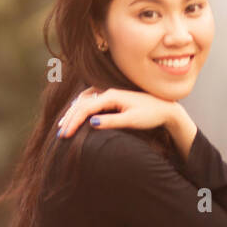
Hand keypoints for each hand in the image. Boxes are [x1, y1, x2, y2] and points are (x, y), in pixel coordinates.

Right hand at [57, 86, 181, 138]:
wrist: (165, 108)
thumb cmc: (150, 115)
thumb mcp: (131, 120)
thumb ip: (111, 121)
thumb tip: (91, 123)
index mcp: (111, 95)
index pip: (85, 108)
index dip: (73, 122)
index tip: (65, 135)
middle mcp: (108, 91)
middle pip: (81, 103)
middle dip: (69, 118)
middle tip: (60, 134)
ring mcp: (109, 93)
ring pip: (84, 100)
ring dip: (73, 112)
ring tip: (64, 125)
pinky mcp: (112, 97)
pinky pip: (90, 100)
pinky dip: (80, 108)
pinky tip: (76, 114)